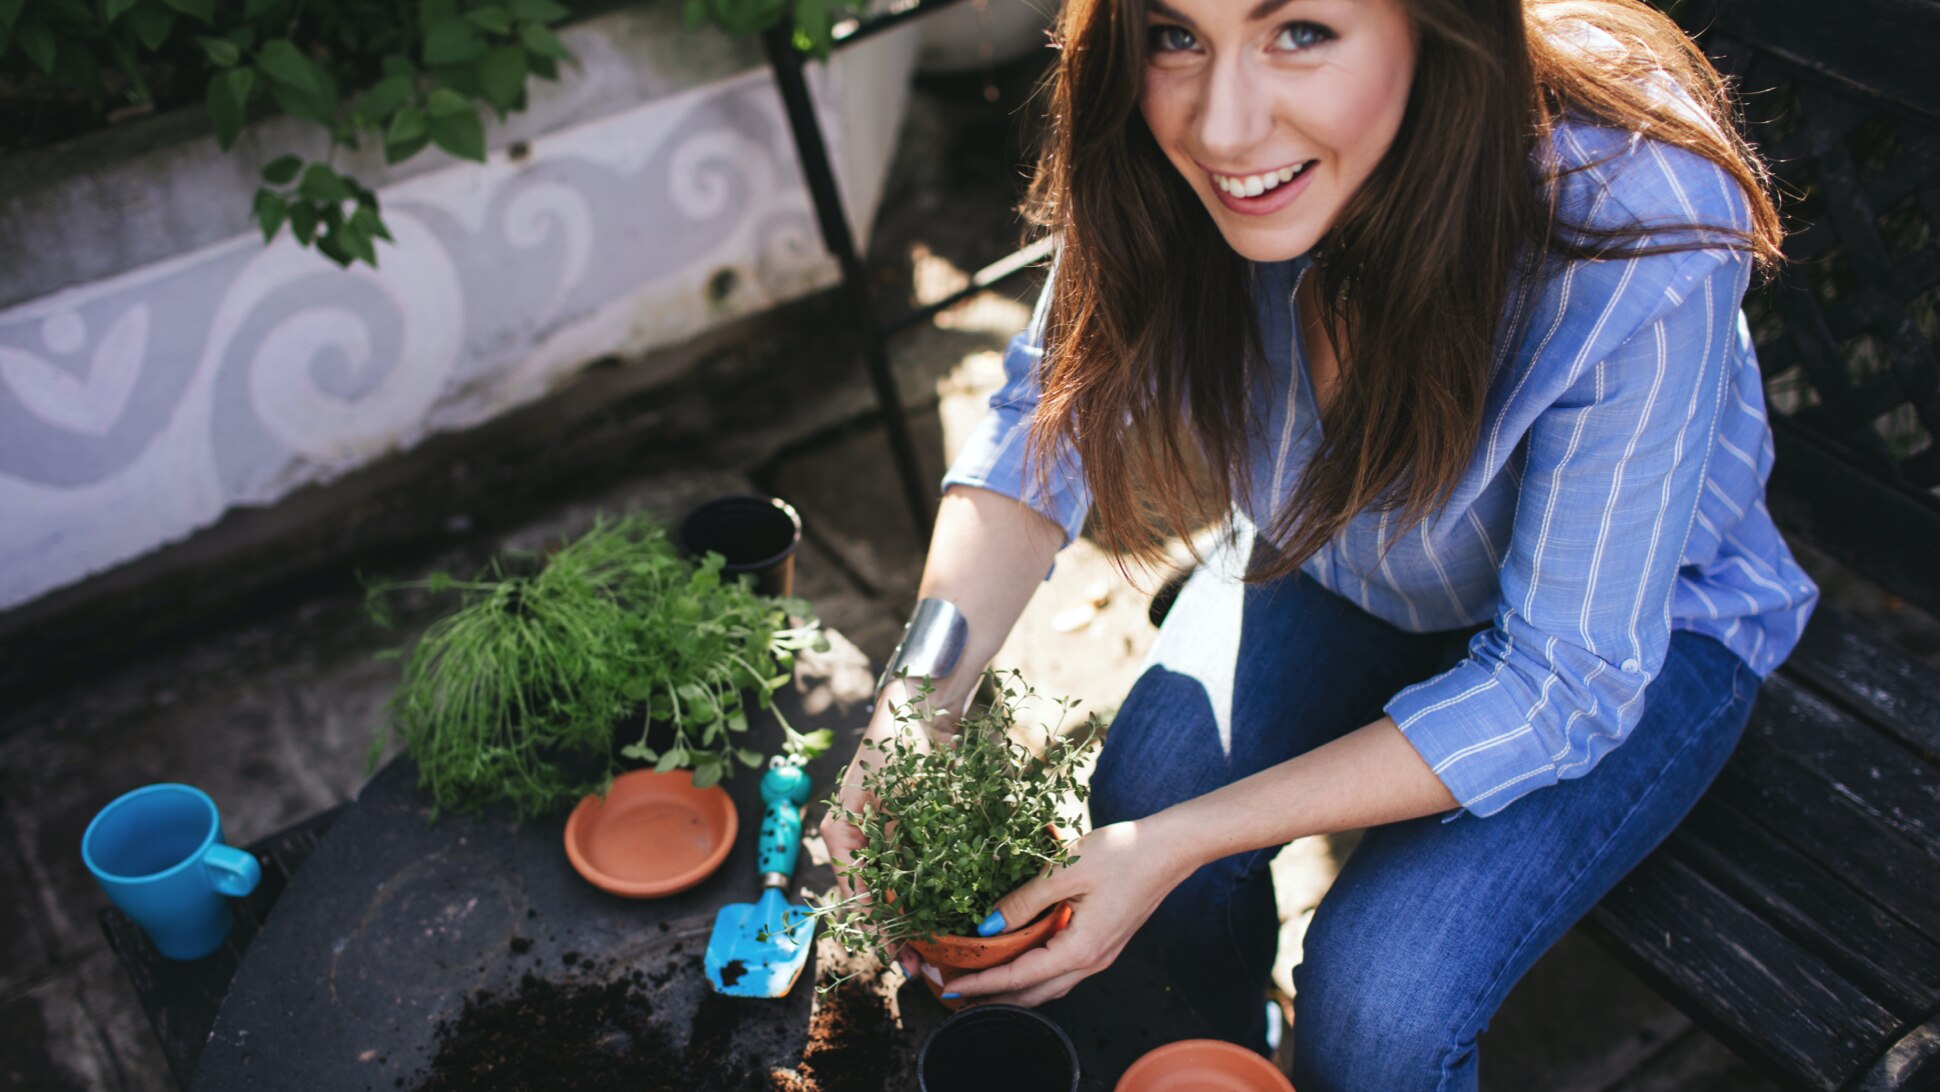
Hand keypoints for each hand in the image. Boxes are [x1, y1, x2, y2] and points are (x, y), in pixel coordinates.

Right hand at [816, 683, 953, 979]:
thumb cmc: (894, 741)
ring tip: (932, 950)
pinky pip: (916, 871)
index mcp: (842, 833)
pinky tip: (946, 914)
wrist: (920, 705)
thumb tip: (882, 896)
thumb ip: (882, 843)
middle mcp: (859, 840)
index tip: (895, 955)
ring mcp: (884, 836)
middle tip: (917, 964)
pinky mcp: (910, 831)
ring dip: (913, 920)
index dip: (876, 928)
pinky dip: (928, 894)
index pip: (856, 893)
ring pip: (896, 890)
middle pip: (875, 898)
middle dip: (895, 933)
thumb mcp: (883, 793)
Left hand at [941, 819, 1193, 1007]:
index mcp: (1079, 950)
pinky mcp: (1104, 942)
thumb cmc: (1122, 854)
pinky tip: (1021, 959)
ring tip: (983, 982)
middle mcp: (1091, 962)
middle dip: (994, 996)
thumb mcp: (1064, 871)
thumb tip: (986, 928)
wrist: (1170, 848)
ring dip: (1015, 988)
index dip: (981, 983)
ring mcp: (1100, 955)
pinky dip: (1035, 972)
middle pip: (1033, 993)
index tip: (949, 987)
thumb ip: (1023, 901)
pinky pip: (1063, 969)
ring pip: (1049, 984)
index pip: (1019, 977)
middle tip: (958, 993)